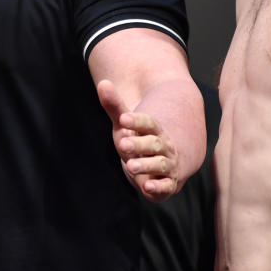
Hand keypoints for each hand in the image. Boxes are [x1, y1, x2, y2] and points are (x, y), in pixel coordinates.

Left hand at [97, 79, 178, 201]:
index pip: (148, 123)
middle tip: (123, 144)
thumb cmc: (137, 141)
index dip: (136, 121)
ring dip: (146, 165)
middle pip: (154, 143)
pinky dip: (157, 187)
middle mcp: (164, 146)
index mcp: (154, 130)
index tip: (123, 119)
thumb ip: (114, 106)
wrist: (158, 165)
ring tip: (130, 166)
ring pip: (159, 163)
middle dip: (139, 144)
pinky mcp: (167, 184)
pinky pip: (165, 186)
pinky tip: (146, 187)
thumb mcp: (124, 125)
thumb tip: (103, 83)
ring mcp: (167, 165)